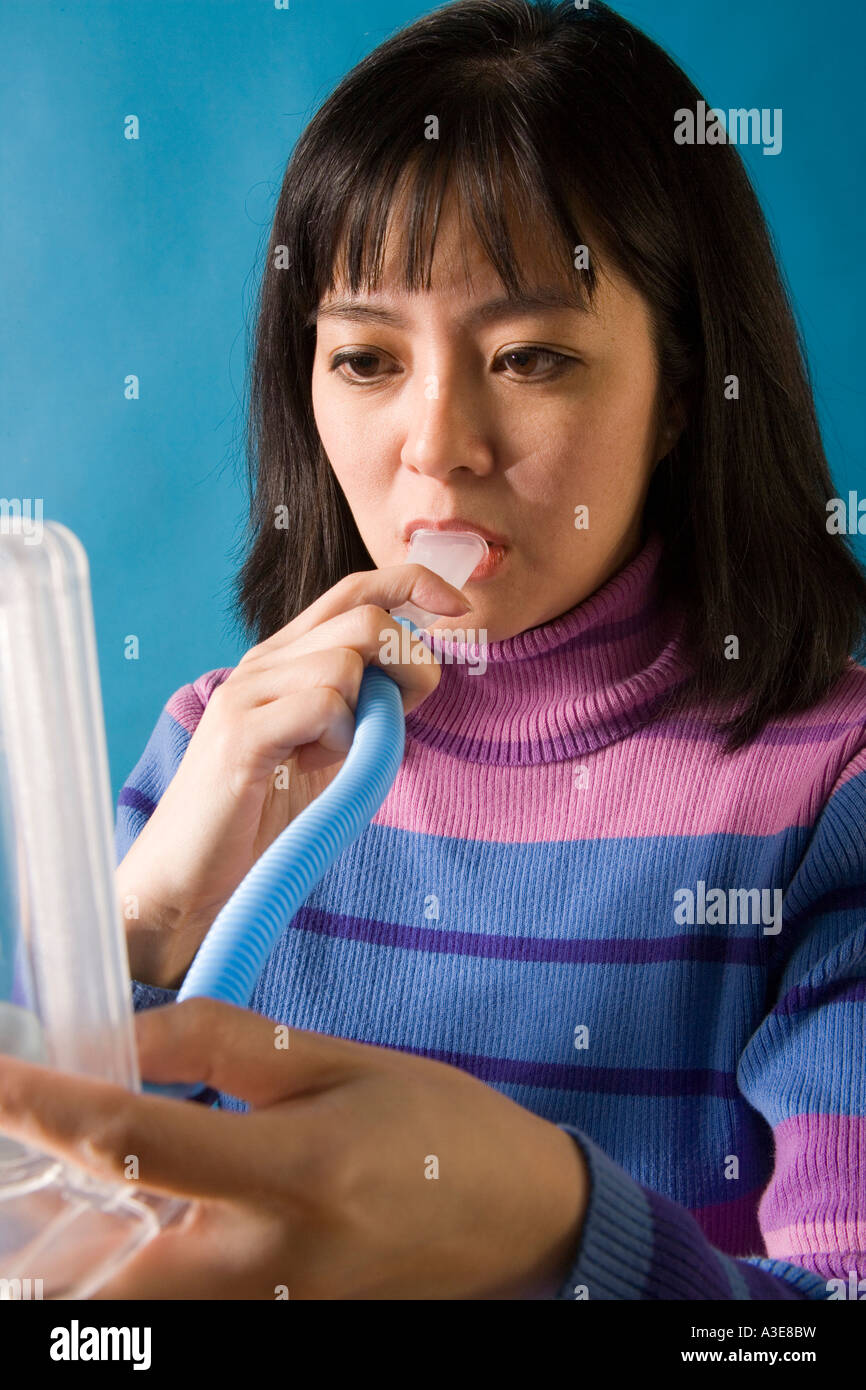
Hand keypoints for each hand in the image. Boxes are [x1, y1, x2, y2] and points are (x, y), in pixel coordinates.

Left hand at [0, 1000, 587, 1299]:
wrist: (521, 1221)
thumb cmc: (438, 1126)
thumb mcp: (337, 1060)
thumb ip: (222, 1045)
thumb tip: (122, 1038)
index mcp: (293, 1172)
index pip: (133, 1140)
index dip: (44, 1106)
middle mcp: (269, 1264)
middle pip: (102, 1286)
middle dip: (42, 1236)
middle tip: (19, 1162)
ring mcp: (269, 1315)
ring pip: (129, 1317)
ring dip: (75, 1270)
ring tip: (66, 1200)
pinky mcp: (274, 1333)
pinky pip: (174, 1318)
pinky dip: (129, 1283)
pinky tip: (126, 1233)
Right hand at [119, 562, 470, 987]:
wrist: (190, 874)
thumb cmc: (262, 815)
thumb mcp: (330, 749)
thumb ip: (367, 706)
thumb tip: (419, 675)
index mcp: (285, 658)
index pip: (357, 589)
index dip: (414, 584)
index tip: (459, 610)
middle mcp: (264, 661)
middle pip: (364, 617)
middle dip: (410, 663)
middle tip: (398, 718)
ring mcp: (247, 692)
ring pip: (346, 662)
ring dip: (363, 717)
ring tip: (328, 758)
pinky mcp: (241, 732)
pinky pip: (321, 704)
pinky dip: (336, 739)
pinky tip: (309, 769)